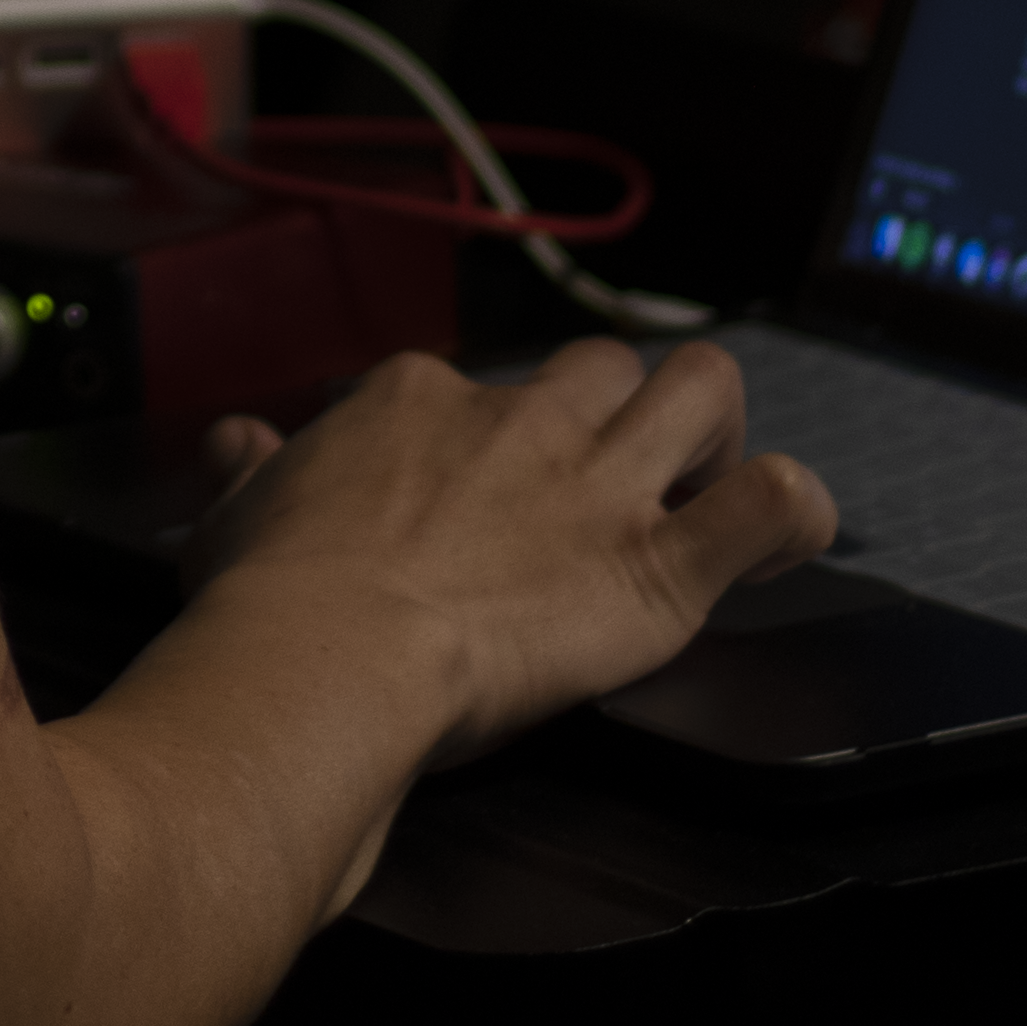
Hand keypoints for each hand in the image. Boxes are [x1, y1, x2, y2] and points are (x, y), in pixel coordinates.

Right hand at [172, 338, 833, 769]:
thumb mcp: (235, 513)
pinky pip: (769, 506)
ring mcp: (596, 488)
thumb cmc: (269, 599)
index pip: (477, 387)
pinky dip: (791, 514)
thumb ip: (249, 469)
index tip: (483, 497)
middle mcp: (521, 421)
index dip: (493, 439)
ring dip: (716, 429)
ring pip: (704, 388)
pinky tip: (778, 540)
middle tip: (609, 484)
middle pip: (604, 366)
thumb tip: (236, 444)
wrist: (322, 659)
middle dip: (622, 410)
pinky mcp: (655, 568)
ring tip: (702, 485)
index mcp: (419, 403)